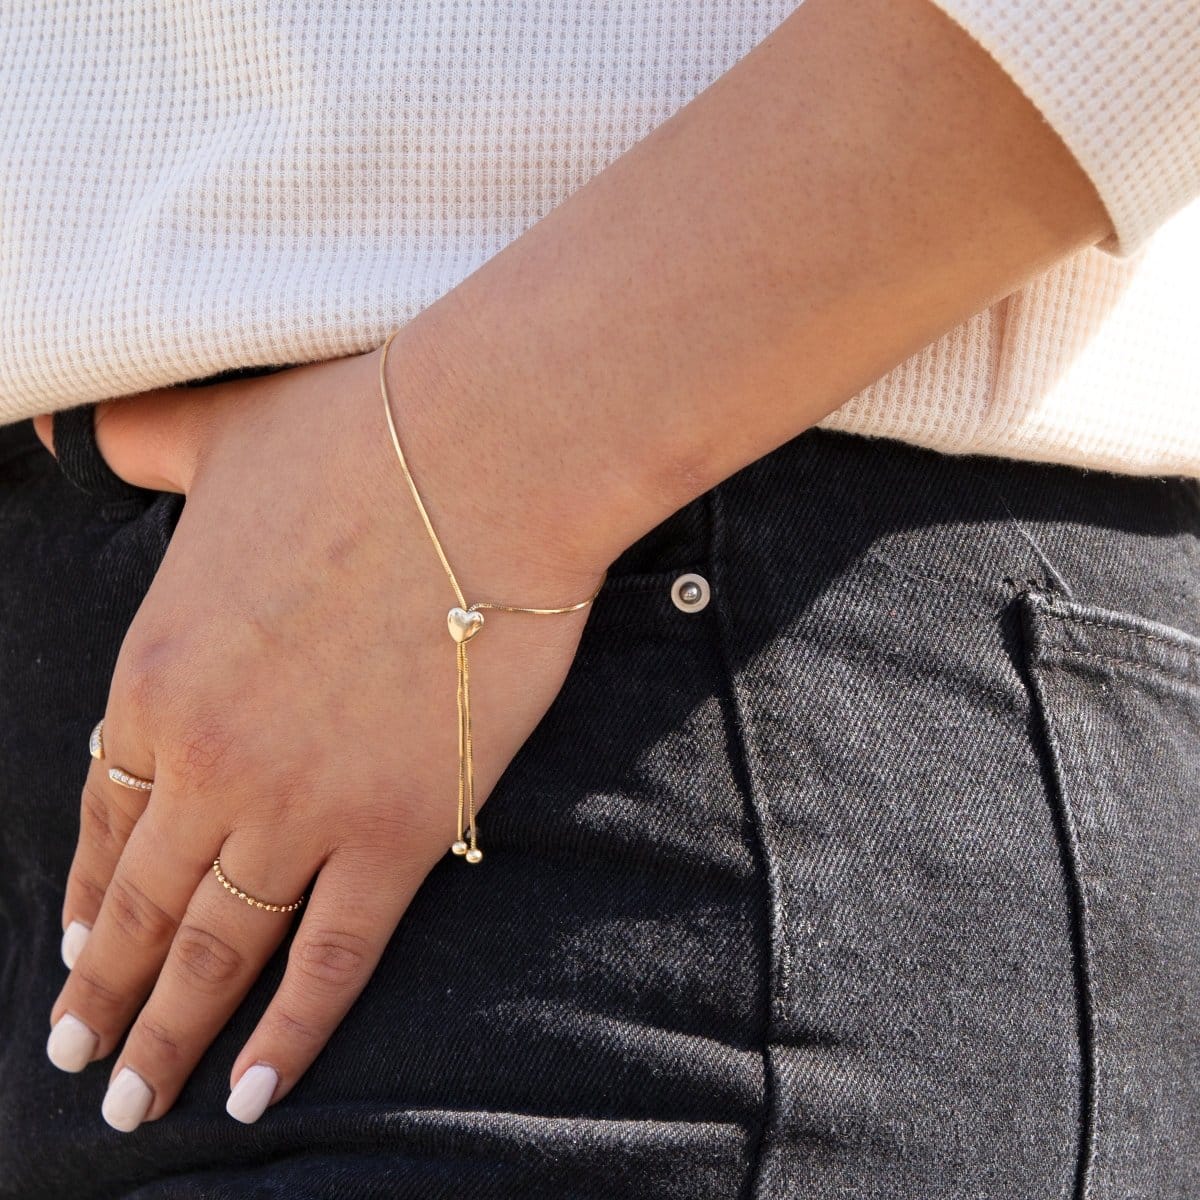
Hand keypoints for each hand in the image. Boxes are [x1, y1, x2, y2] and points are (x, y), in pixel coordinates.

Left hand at [35, 327, 610, 1129]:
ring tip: (137, 1100)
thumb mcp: (217, 435)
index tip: (76, 945)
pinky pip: (330, 962)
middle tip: (80, 1057)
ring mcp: (298, 809)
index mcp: (155, 674)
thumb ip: (141, 444)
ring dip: (169, 1033)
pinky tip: (251, 1091)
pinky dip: (288, 1036)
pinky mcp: (396, 835)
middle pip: (142, 900)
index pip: (104, 812)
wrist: (482, 463)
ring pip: (217, 950)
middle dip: (104, 988)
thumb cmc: (357, 440)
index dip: (88, 887)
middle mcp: (208, 764)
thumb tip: (88, 425)